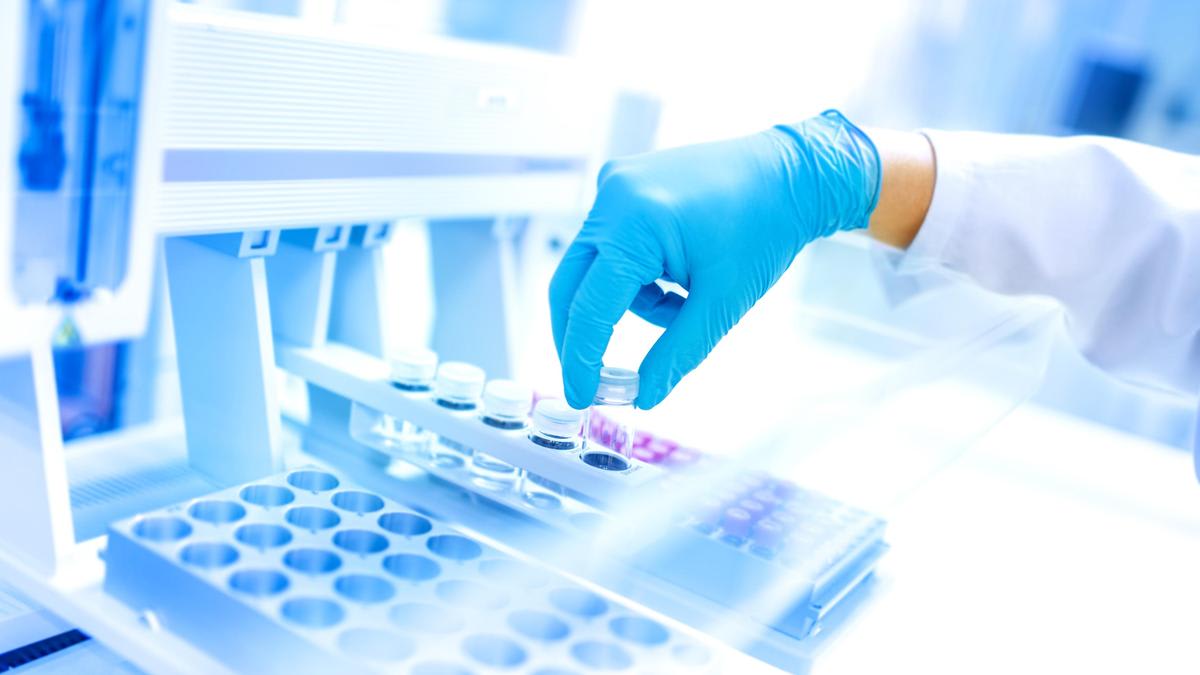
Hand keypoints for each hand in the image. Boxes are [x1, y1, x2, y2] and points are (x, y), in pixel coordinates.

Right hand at [550, 110, 881, 408]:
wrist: (791, 173)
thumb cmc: (766, 228)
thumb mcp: (722, 304)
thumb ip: (676, 354)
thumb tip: (643, 396)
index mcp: (635, 223)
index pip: (590, 306)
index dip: (581, 359)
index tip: (580, 397)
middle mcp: (613, 197)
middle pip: (571, 285)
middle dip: (581, 335)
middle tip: (594, 380)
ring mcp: (614, 185)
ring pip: (595, 268)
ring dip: (627, 302)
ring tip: (684, 302)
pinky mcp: (622, 183)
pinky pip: (609, 243)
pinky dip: (633, 274)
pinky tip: (678, 273)